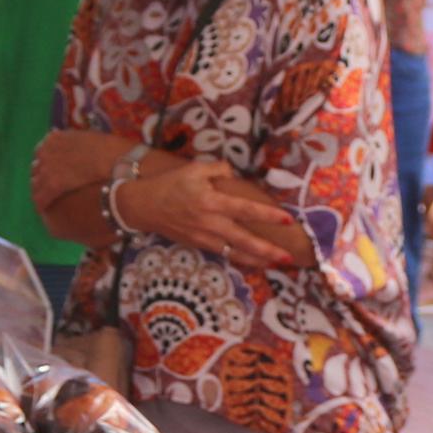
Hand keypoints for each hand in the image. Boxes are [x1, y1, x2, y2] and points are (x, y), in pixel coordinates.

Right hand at [119, 156, 309, 268]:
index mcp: (210, 202)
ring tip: (277, 264)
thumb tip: (234, 174)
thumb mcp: (194, 169)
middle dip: (267, 250)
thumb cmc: (170, 184)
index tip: (287, 219)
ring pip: (235, 253)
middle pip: (244, 240)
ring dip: (257, 260)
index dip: (267, 215)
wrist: (143, 206)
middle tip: (288, 255)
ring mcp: (204, 238)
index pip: (245, 210)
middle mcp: (209, 223)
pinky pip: (224, 255)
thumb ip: (218, 170)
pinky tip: (255, 262)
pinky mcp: (199, 245)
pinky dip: (240, 259)